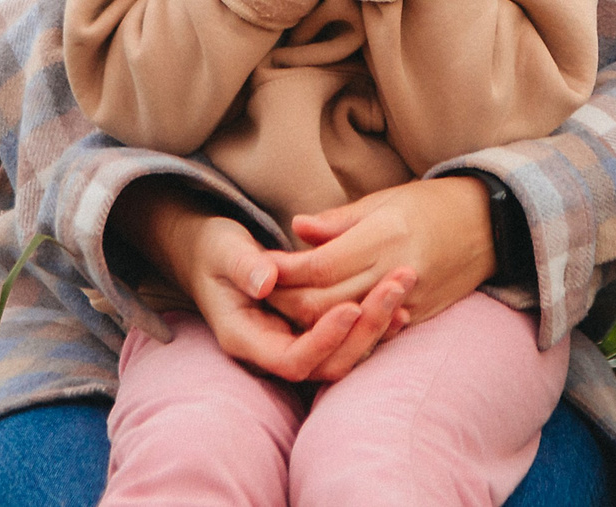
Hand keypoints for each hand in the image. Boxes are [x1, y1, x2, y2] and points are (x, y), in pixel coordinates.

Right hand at [110, 180, 413, 382]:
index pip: (292, 360)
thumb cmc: (215, 249)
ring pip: (342, 357)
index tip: (352, 306)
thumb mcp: (222, 250)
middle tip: (395, 288)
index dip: (325, 339)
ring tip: (403, 288)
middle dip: (364, 332)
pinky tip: (400, 299)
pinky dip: (374, 324)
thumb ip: (242, 265)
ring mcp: (293, 344)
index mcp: (245, 338)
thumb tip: (266, 280)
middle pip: (326, 365)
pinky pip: (347, 340)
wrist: (212, 252)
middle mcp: (272, 350)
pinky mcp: (310, 332)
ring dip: (376, 327)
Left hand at [266, 176, 497, 329]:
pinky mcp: (416, 317)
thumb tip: (296, 228)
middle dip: (286, 301)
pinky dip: (342, 330)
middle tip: (262, 292)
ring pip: (343, 325)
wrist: (490, 226)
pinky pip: (370, 334)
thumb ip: (339, 221)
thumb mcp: (385, 199)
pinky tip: (321, 322)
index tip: (261, 266)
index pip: (320, 266)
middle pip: (324, 304)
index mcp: (384, 237)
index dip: (285, 270)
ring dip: (308, 321)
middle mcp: (395, 272)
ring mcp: (408, 301)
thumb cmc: (432, 204)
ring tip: (284, 307)